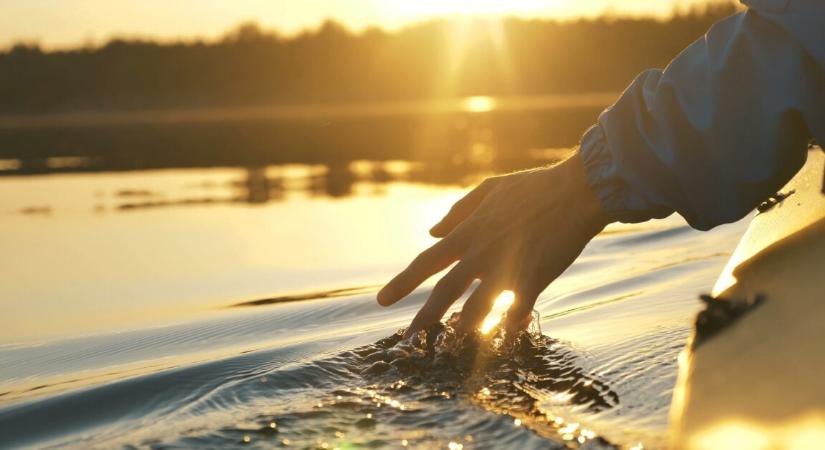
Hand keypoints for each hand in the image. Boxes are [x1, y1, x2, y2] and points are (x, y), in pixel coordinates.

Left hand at [377, 153, 612, 336]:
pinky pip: (515, 312)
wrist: (577, 191)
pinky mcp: (533, 280)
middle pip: (444, 291)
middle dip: (423, 318)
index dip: (403, 283)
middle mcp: (481, 252)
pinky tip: (504, 337)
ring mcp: (507, 268)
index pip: (426, 261)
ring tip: (449, 347)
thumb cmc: (535, 188)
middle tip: (406, 339)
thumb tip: (431, 231)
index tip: (382, 301)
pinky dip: (508, 326)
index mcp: (469, 232)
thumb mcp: (490, 190)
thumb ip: (458, 211)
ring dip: (462, 330)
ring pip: (476, 308)